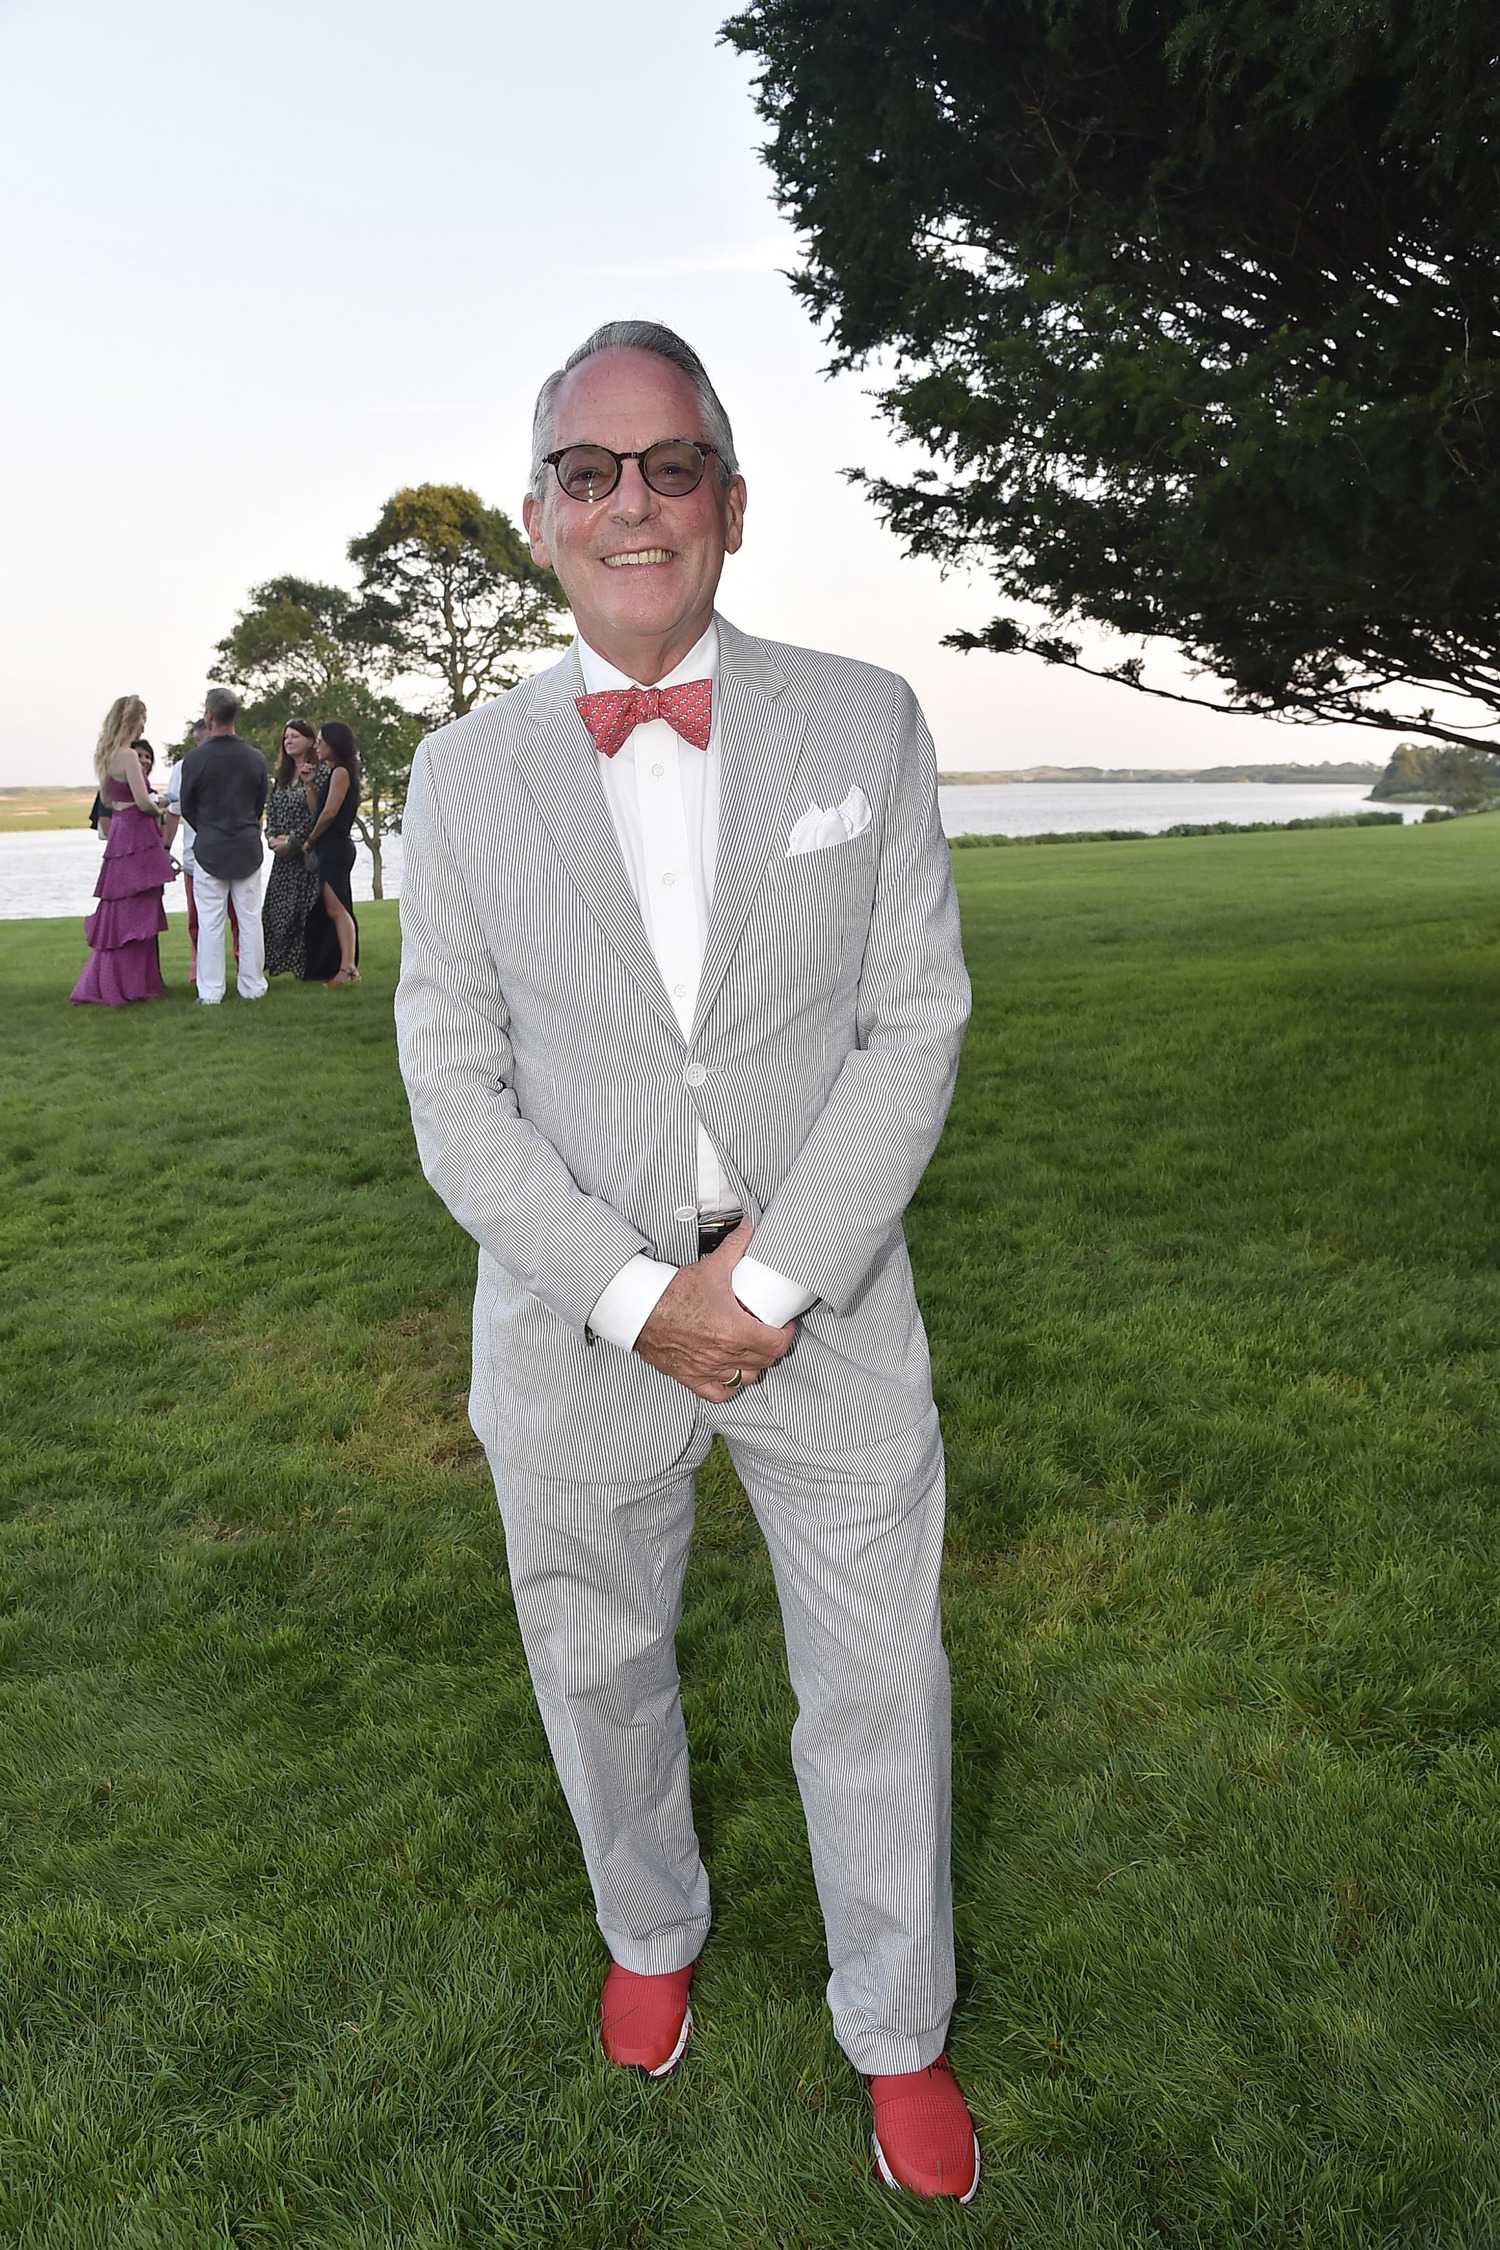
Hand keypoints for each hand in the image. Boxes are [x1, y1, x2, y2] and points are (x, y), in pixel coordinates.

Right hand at [633, 1219, 796, 1402]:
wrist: (639, 1310)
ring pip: (745, 1377)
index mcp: (735, 1332)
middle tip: (768, 1331)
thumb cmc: (671, 1294)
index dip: (786, 1334)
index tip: (783, 1324)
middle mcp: (724, 1355)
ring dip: (753, 1365)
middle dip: (771, 1346)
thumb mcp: (710, 1268)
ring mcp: (708, 1369)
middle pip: (765, 1361)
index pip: (777, 1344)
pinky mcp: (691, 1377)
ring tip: (751, 1350)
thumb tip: (749, 1229)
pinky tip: (729, 1372)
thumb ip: (735, 1247)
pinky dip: (728, 1385)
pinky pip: (718, 1392)